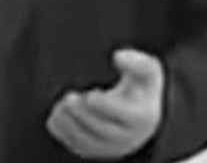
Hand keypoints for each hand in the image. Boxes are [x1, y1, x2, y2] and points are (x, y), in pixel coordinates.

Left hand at [46, 49, 164, 159]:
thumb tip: (118, 56)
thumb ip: (137, 62)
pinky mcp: (93, 150)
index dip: (107, 107)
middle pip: (104, 131)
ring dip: (70, 124)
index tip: (90, 95)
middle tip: (69, 97)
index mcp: (143, 117)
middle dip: (84, 115)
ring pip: (87, 143)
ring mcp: (110, 148)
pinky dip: (63, 132)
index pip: (126, 116)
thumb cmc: (141, 86)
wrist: (138, 113)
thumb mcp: (148, 70)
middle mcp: (129, 139)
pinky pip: (76, 146)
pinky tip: (58, 112)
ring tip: (61, 103)